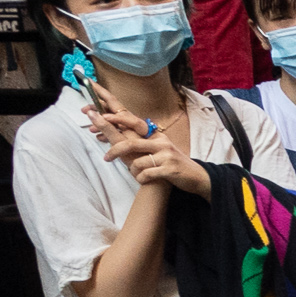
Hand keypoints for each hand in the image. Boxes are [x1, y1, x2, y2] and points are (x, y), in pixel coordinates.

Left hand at [91, 107, 206, 196]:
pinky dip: (141, 179)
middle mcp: (161, 142)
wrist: (196, 177)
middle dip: (115, 151)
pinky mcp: (169, 169)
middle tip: (106, 158)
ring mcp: (166, 156)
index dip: (115, 119)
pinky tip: (145, 180)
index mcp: (156, 135)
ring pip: (137, 163)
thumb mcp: (159, 148)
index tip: (99, 116)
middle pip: (130, 144)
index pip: (132, 122)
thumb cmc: (171, 163)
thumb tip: (116, 132)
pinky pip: (146, 174)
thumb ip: (141, 140)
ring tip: (137, 174)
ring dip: (133, 171)